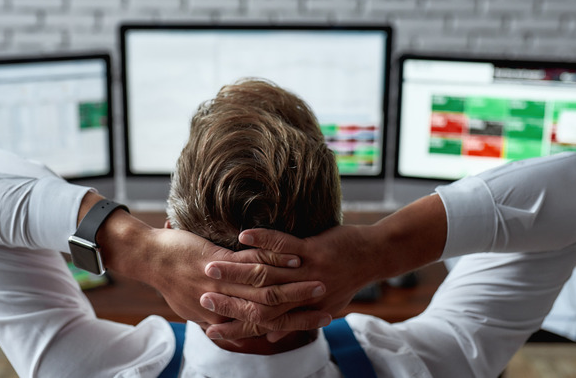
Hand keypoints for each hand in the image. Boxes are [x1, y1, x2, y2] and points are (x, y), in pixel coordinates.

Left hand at [98, 209, 328, 338]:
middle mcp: (221, 305)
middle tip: (328, 306)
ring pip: (263, 290)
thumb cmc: (170, 279)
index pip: (262, 326)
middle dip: (301, 309)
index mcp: (218, 318)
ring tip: (319, 282)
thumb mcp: (191, 306)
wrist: (147, 257)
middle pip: (269, 312)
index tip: (318, 322)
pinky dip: (274, 261)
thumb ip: (213, 315)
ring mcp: (218, 284)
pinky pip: (249, 263)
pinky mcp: (215, 262)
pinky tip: (295, 259)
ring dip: (294, 287)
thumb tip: (228, 324)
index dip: (292, 326)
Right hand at [199, 194, 446, 339]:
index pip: (260, 323)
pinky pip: (283, 246)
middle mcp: (301, 296)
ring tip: (210, 265)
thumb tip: (272, 339)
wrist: (374, 257)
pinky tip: (243, 236)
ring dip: (236, 270)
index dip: (234, 327)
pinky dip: (263, 241)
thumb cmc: (347, 281)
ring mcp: (307, 273)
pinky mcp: (313, 251)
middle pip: (256, 301)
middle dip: (226, 299)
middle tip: (200, 296)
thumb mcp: (323, 307)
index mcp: (300, 310)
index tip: (208, 329)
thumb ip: (294, 321)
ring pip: (265, 274)